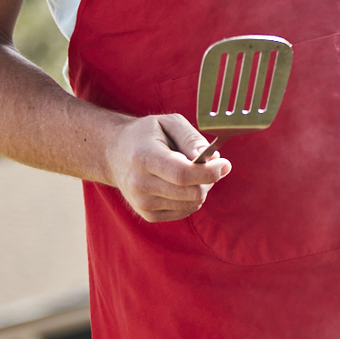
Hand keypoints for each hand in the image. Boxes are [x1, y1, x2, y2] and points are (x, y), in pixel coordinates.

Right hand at [105, 114, 230, 221]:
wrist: (114, 154)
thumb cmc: (146, 135)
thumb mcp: (168, 123)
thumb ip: (191, 138)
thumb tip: (212, 157)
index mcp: (144, 158)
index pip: (182, 174)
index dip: (209, 172)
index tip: (225, 164)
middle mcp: (140, 184)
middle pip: (191, 193)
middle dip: (209, 179)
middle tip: (209, 164)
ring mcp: (142, 203)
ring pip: (192, 204)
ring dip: (201, 188)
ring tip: (190, 171)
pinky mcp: (148, 215)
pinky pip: (185, 211)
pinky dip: (191, 198)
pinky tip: (180, 184)